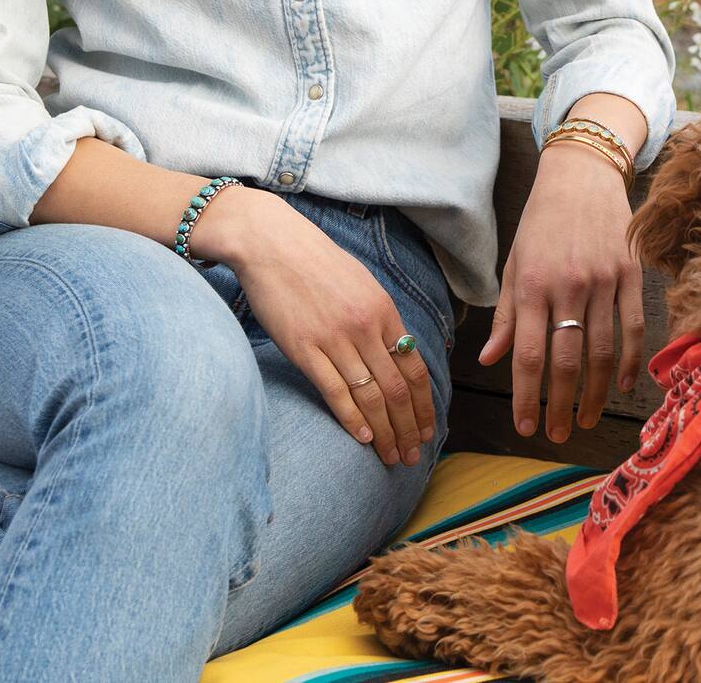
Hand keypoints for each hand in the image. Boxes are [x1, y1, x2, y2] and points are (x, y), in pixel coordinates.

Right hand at [232, 201, 437, 466]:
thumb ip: (379, 318)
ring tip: (391, 456)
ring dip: (384, 432)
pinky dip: (351, 419)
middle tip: (413, 456)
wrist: (273, 244)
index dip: (423, 404)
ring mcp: (335, 339)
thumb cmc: (316, 262)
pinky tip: (362, 438)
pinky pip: (335, 391)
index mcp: (383, 310)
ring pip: (370, 396)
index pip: (414, 367)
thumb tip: (396, 349)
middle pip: (396, 389)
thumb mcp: (361, 283)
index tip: (427, 430)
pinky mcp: (305, 349)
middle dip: (408, 427)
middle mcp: (365, 327)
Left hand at [476, 143, 644, 441]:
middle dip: (561, 406)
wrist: (582, 174)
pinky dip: (629, 361)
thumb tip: (490, 361)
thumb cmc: (540, 221)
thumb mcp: (513, 263)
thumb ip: (504, 314)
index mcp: (531, 284)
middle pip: (566, 361)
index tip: (526, 428)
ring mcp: (602, 280)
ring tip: (586, 419)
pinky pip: (632, 327)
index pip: (526, 354)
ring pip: (601, 352)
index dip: (525, 397)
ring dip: (595, 394)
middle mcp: (566, 285)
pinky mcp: (630, 273)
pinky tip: (621, 385)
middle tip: (559, 435)